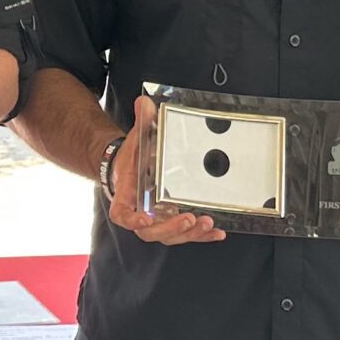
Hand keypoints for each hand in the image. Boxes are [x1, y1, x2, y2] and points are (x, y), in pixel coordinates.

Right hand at [107, 95, 223, 245]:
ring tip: (207, 223)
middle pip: (150, 232)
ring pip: (169, 236)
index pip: (122, 214)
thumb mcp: (136, 140)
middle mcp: (140, 212)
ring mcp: (157, 220)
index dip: (132, 220)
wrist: (130, 168)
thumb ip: (141, 123)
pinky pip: (185, 234)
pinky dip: (201, 236)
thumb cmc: (132, 158)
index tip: (144, 219)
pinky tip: (217, 233)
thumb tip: (144, 102)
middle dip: (170, 228)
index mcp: (127, 195)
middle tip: (188, 218)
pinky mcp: (172, 221)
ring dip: (189, 234)